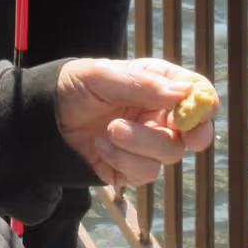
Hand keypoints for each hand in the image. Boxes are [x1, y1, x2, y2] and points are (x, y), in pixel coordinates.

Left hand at [55, 57, 214, 187]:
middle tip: (187, 135)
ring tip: (110, 129)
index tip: (203, 109)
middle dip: (195, 134)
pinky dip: (122, 160)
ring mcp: (147, 144)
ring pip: (169, 153)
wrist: (42, 117)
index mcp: (158, 85)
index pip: (196, 93)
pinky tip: (100, 146)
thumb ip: (141, 84)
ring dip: (140, 143)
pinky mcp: (132, 168)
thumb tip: (183, 93)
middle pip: (194, 131)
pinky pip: (145, 172)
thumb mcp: (101, 75)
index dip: (205, 102)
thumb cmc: (74, 86)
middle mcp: (158, 116)